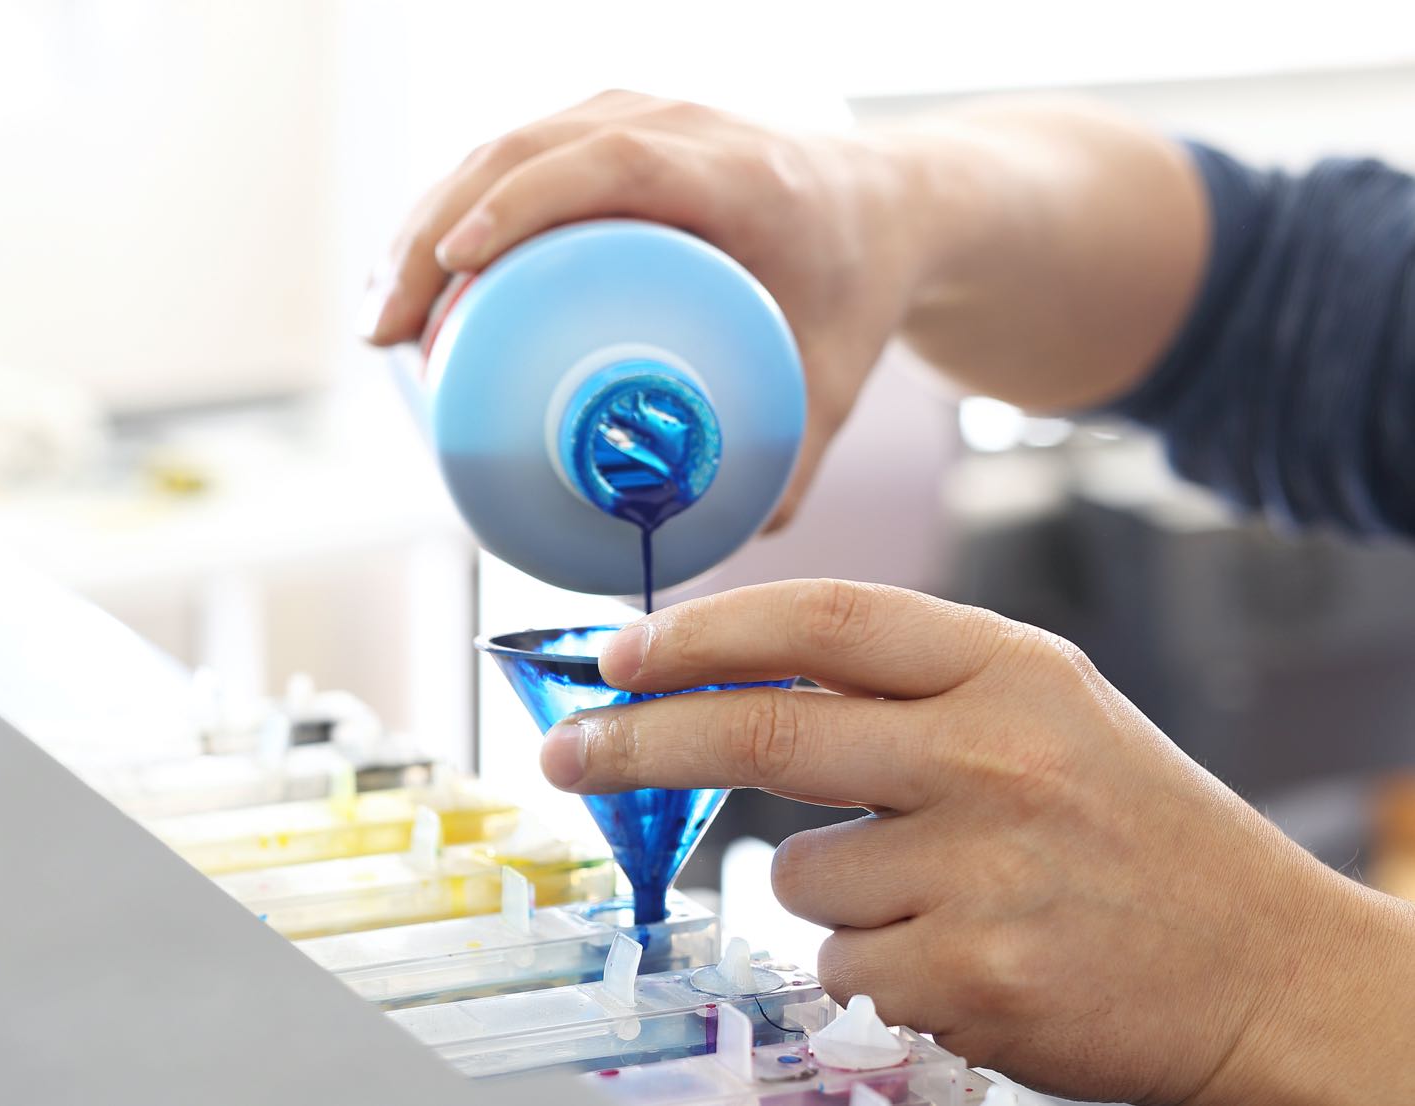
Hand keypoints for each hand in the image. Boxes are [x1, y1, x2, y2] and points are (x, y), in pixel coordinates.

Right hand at [359, 90, 919, 527]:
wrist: (882, 209)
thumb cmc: (855, 289)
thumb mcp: (832, 383)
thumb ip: (785, 466)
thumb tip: (709, 546)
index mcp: (740, 175)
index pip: (613, 164)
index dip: (523, 204)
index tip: (455, 266)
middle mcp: (679, 127)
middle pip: (528, 151)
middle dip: (434, 234)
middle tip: (388, 335)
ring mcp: (636, 119)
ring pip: (504, 148)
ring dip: (425, 224)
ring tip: (384, 322)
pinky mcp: (606, 132)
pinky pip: (514, 159)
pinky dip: (453, 213)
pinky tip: (415, 280)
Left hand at [538, 579, 1414, 1104]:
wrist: (1268, 968)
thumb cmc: (1135, 832)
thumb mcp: (1041, 712)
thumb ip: (902, 690)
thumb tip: (729, 689)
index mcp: (1007, 666)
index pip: (816, 622)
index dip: (698, 632)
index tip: (617, 653)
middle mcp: (991, 752)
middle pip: (759, 738)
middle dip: (637, 743)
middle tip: (568, 751)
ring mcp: (982, 866)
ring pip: (796, 877)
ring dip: (832, 893)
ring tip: (947, 896)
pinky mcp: (972, 973)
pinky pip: (841, 963)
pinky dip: (876, 966)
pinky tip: (969, 956)